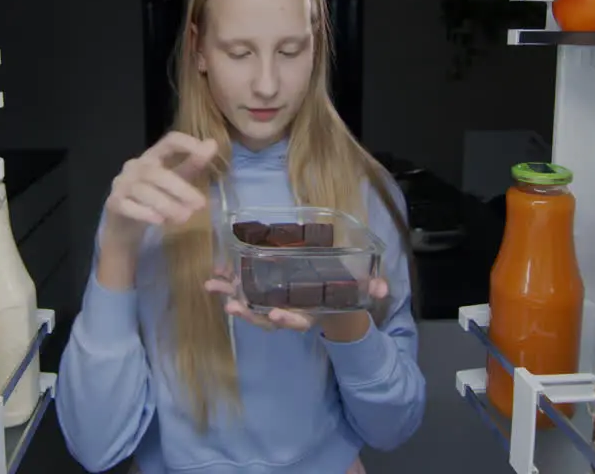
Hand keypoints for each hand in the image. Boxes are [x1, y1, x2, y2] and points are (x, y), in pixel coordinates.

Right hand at [103, 132, 218, 246]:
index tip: (207, 153)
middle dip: (180, 188)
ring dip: (166, 204)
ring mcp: (121, 184)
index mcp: (152, 156)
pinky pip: (128, 205)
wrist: (124, 225)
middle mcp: (134, 166)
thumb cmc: (153, 198)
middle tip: (200, 205)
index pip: (168, 141)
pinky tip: (160, 222)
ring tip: (184, 218)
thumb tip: (212, 143)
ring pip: (143, 191)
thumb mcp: (176, 179)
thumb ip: (192, 164)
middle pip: (156, 172)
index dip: (187, 143)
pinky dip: (145, 213)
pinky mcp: (114, 203)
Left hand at [203, 265, 390, 335]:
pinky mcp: (262, 294)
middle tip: (231, 306)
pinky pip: (243, 292)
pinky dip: (229, 284)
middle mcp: (289, 312)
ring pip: (250, 307)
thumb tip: (383, 288)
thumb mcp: (359, 290)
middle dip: (248, 314)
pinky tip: (215, 273)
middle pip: (265, 318)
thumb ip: (371, 288)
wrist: (329, 299)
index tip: (276, 315)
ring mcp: (273, 305)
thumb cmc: (341, 291)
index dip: (287, 320)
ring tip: (211, 286)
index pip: (298, 321)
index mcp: (310, 313)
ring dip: (230, 296)